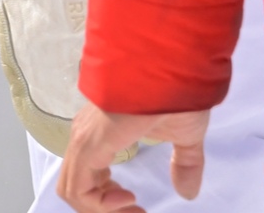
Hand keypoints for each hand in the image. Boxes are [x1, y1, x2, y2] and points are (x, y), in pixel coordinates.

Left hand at [57, 104, 209, 212]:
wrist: (173, 65)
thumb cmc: (177, 90)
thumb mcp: (185, 135)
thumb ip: (184, 164)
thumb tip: (188, 193)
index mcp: (100, 133)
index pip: (88, 176)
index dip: (109, 199)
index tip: (139, 205)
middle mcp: (85, 136)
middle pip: (78, 187)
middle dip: (106, 209)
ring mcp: (84, 139)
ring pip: (74, 191)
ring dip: (103, 210)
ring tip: (134, 209)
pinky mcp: (88, 144)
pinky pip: (79, 190)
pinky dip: (99, 206)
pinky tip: (128, 198)